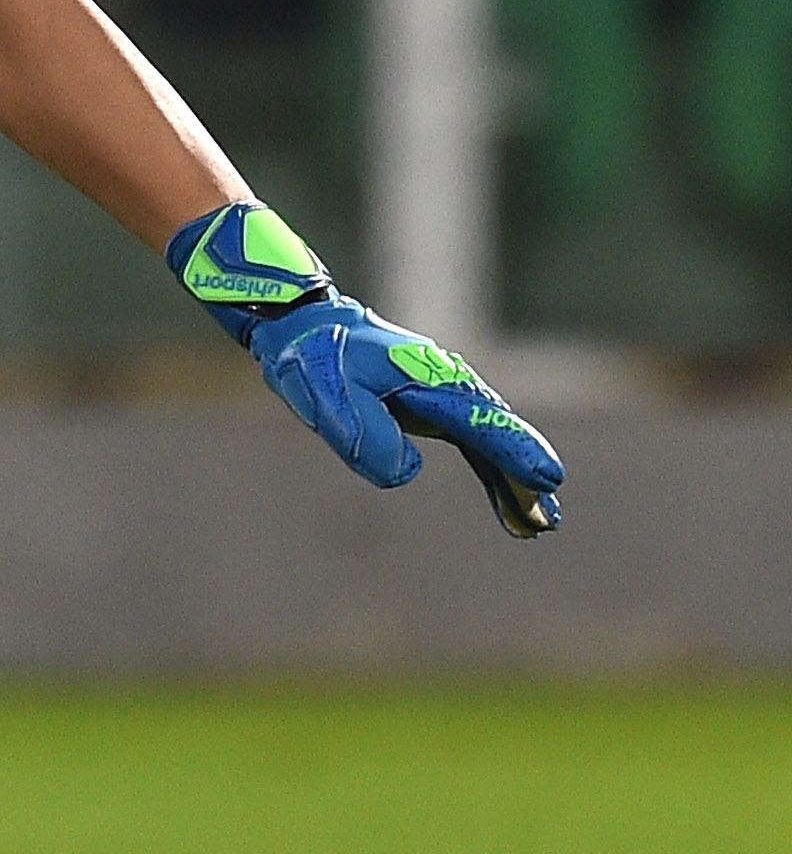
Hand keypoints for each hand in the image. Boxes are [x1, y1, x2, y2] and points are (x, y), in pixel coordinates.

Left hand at [241, 296, 566, 537]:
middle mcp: (446, 384)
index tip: (545, 477)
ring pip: (490, 443)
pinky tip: (508, 504)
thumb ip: (368, 437)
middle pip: (496, 432)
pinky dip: (493, 472)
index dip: (512, 449)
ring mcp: (443, 396)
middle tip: (548, 518)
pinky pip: (473, 444)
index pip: (479, 419)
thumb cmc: (318, 359)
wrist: (305, 328)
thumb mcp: (332, 398)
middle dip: (523, 473)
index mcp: (427, 377)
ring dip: (514, 481)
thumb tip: (408, 472)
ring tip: (540, 524)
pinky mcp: (433, 409)